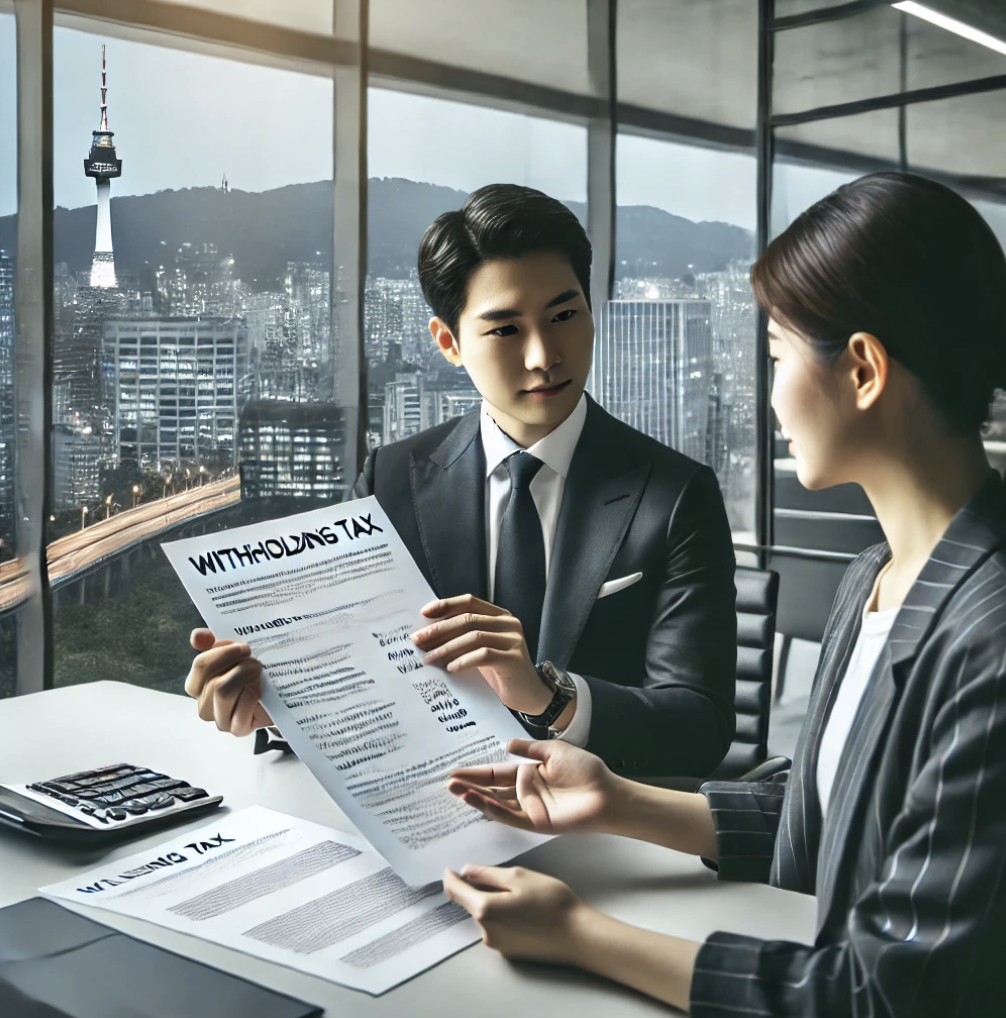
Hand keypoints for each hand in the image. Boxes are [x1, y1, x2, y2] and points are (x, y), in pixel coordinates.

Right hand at [183, 628, 272, 735]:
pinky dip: (253, 696)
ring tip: (260, 675)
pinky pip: (240, 710)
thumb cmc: (253, 672)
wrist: (279, 694)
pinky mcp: (237, 729)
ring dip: (247, 679)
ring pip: (224, 693)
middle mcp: (204, 704)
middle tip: (257, 662)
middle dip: (240, 667)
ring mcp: (219, 720)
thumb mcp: (234, 653)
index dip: (224, 653)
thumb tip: (198, 636)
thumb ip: (213, 642)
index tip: (245, 648)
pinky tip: (261, 692)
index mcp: (198, 685)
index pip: (201, 665)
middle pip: (214, 682)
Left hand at [411, 595, 551, 715]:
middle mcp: (508, 623)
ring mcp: (513, 640)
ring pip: (474, 636)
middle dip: (440, 629)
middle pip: (468, 619)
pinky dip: (464, 660)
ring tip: (429, 658)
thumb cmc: (500, 672)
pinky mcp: (514, 658)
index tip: (424, 613)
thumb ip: (464, 637)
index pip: (470, 602)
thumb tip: (428, 634)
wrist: (529, 695)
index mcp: (500, 616)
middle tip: (418, 639)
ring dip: (447, 647)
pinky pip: (484, 654)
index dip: (446, 605)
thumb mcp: (481, 649)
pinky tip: (451, 668)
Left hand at [443, 864, 591, 963]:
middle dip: (477, 888)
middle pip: (471, 904)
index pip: (456, 892)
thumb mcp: (519, 876)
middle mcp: (485, 931)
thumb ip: (488, 874)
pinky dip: (502, 916)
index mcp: (485, 909)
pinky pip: (497, 928)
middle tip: (497, 875)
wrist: (577, 935)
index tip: (449, 868)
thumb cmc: (551, 901)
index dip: (450, 878)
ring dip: (491, 902)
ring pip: (485, 916)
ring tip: (518, 892)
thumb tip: (466, 872)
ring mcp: (497, 944)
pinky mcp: (509, 951)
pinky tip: (524, 909)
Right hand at [447, 738, 619, 834]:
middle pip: (492, 789)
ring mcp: (529, 808)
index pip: (497, 773)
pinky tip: (479, 801)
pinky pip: (510, 816)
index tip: (456, 770)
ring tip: (456, 791)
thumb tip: (507, 745)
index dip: (477, 772)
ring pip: (496, 804)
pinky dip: (494, 809)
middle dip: (470, 785)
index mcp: (530, 773)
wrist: (607, 793)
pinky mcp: (536, 822)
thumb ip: (530, 749)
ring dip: (476, 798)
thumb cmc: (586, 770)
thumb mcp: (555, 751)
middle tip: (448, 783)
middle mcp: (526, 791)